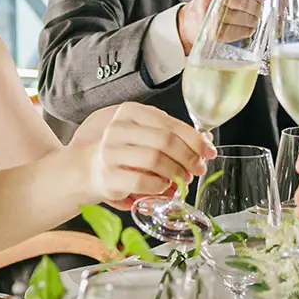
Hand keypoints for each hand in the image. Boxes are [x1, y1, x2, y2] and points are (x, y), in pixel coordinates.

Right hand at [69, 102, 211, 205]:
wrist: (90, 169)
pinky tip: (163, 186)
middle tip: (197, 168)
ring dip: (175, 172)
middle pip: (165, 141)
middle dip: (188, 157)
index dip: (194, 139)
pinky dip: (159, 186)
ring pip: (155, 160)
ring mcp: (111, 152)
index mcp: (130, 112)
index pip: (170, 123)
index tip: (208, 152)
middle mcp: (118, 129)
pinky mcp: (109, 176)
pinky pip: (142, 181)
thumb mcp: (145, 134)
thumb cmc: (124, 150)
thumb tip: (205, 143)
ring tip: (182, 178)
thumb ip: (171, 134)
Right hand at [175, 0, 266, 54]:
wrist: (188, 23)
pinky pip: (241, 32)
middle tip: (260, 9)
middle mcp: (213, 1)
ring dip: (255, 20)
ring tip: (254, 19)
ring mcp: (214, 19)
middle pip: (245, 3)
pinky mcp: (217, 35)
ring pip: (246, 19)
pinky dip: (248, 30)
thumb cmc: (207, 3)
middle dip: (257, 7)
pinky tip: (248, 28)